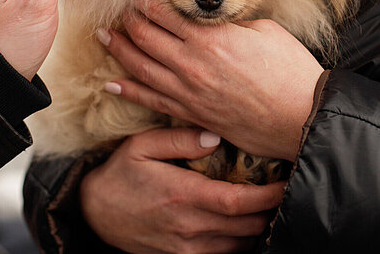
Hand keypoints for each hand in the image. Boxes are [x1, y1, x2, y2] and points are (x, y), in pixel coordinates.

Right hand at [80, 128, 284, 253]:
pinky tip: (242, 224)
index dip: (268, 195)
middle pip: (245, 226)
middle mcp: (189, 226)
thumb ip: (179, 139)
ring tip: (266, 205)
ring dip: (256, 227)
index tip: (285, 182)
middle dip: (269, 211)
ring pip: (237, 244)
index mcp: (184, 196)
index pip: (239, 202)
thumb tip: (214, 137)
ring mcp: (185, 248)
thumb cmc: (120, 174)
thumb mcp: (142, 146)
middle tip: (282, 190)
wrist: (93, 213)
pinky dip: (238, 242)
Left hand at [99, 0, 323, 161]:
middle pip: (145, 37)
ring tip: (104, 37)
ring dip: (119, 49)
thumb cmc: (291, 71)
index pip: (164, 15)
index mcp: (210, 37)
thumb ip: (234, 25)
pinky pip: (151, 100)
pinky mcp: (191, 114)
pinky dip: (128, 90)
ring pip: (140, 67)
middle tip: (118, 12)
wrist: (301, 118)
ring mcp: (188, 91)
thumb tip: (217, 22)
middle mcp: (191, 63)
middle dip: (128, 21)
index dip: (145, 3)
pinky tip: (112, 83)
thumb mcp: (265, 31)